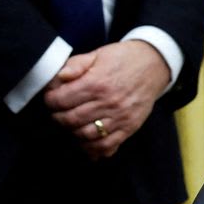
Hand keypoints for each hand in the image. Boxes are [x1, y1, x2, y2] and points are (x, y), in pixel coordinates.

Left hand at [43, 41, 169, 158]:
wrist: (154, 64)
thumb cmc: (121, 59)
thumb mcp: (96, 55)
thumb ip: (75, 65)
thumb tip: (58, 77)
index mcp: (96, 83)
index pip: (61, 100)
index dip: (50, 101)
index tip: (49, 99)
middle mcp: (108, 102)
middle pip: (71, 119)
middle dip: (57, 118)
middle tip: (56, 113)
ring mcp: (120, 117)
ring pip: (86, 135)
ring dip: (72, 133)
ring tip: (69, 125)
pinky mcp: (130, 127)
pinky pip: (108, 145)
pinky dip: (92, 148)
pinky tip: (85, 141)